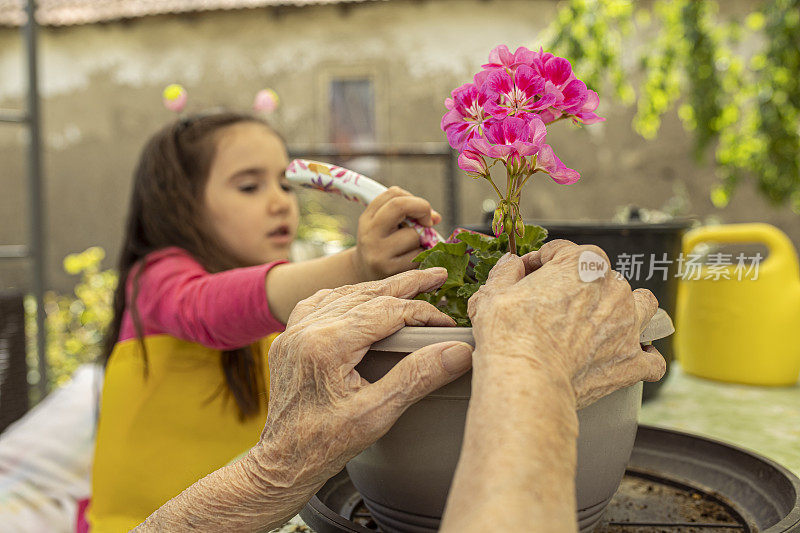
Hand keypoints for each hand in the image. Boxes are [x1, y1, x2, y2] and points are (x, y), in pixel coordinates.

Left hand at [252, 267, 471, 491]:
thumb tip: (458, 350)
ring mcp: (294, 331)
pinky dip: (347, 296)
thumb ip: (417, 377)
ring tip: (408, 284)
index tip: (447, 325)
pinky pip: (321, 303)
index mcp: (327, 344)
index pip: (387, 311)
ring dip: (377, 289)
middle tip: (437, 275)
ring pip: (344, 294)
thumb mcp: (378, 414)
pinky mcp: (289, 338)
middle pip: (366, 293)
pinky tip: (363, 298)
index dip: (422, 313)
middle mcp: (307, 328)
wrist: (281, 462)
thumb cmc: (326, 444)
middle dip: (405, 284)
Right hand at [354, 186, 440, 279]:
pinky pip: (418, 255)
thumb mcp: (383, 226)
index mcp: (367, 219)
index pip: (393, 194)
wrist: (365, 276)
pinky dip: (422, 255)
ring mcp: (378, 253)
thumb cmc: (382, 246)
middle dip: (422, 208)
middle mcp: (370, 234)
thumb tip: (436, 217)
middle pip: (400, 206)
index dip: (414, 199)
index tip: (421, 211)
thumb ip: (406, 213)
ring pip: (414, 235)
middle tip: (429, 222)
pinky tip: (412, 259)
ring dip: (422, 238)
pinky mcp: (390, 270)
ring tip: (413, 247)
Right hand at [468, 239, 665, 408]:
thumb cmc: (510, 335)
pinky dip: (643, 359)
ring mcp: (627, 325)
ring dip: (630, 310)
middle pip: (603, 276)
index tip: (529, 276)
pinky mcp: (631, 362)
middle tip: (555, 307)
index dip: (542, 262)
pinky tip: (631, 360)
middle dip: (582, 288)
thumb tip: (511, 263)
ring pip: (644, 305)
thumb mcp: (494, 294)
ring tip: (609, 321)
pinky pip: (652, 361)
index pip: (563, 251)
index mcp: (581, 263)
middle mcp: (612, 288)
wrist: (527, 380)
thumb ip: (506, 272)